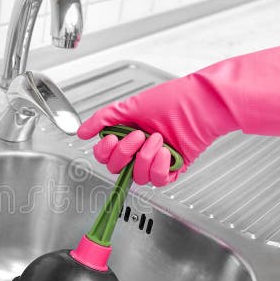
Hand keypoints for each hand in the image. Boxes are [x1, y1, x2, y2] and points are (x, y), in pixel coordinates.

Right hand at [78, 39, 279, 186]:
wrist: (199, 105)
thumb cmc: (171, 100)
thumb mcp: (129, 106)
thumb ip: (102, 120)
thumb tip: (81, 132)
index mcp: (127, 135)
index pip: (106, 155)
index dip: (106, 151)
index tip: (112, 139)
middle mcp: (139, 149)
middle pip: (117, 168)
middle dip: (125, 152)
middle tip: (137, 135)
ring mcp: (155, 160)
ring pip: (136, 176)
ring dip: (144, 158)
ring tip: (157, 139)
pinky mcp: (171, 169)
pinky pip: (157, 180)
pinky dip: (158, 166)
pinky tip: (166, 151)